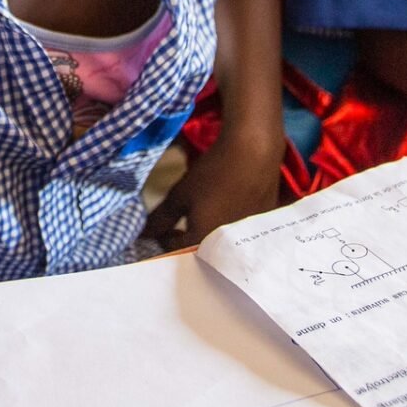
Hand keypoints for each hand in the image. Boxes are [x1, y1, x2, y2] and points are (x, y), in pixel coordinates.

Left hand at [143, 130, 283, 248]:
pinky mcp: (263, 227)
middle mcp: (229, 249)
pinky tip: (227, 210)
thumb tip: (143, 234)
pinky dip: (229, 229)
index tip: (162, 227)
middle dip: (186, 242)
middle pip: (201, 254)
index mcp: (204, 244)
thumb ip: (160, 219)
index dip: (164, 238)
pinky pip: (240, 236)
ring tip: (203, 216)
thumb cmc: (213, 175)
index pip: (175, 251)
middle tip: (180, 225)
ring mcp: (249, 239)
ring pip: (222, 246)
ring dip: (209, 236)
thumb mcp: (179, 195)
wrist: (254, 153)